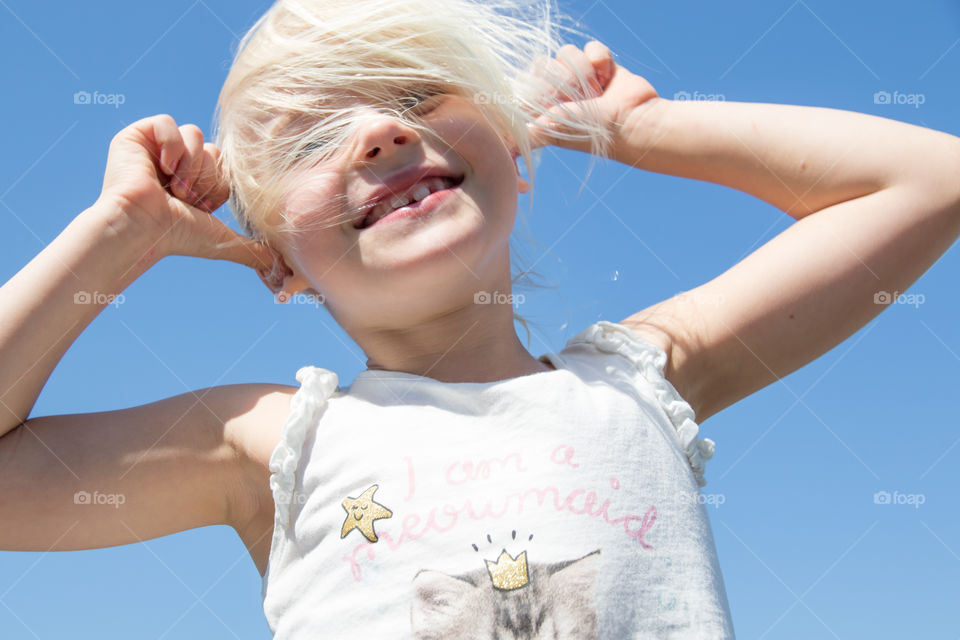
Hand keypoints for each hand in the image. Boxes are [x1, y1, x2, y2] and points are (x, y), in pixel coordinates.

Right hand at [97, 114, 275, 270]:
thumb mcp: (222, 241)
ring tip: (172, 186)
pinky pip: (168, 122)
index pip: (225, 165)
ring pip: (195, 134)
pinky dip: (170, 145)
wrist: (142, 226)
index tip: (201, 206)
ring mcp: (158, 148)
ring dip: (188, 164)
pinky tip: (160, 167)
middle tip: (184, 197)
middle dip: (203, 176)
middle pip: (213, 149)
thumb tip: (283, 271)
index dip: (217, 184)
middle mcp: (178, 163)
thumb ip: (253, 251)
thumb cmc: (176, 236)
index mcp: (196, 181)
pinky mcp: (139, 135)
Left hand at [523, 41, 658, 154]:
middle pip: (544, 63)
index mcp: (545, 105)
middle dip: (561, 78)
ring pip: (566, 52)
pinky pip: (589, 47)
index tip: (550, 102)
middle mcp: (560, 90)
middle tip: (576, 98)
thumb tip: (505, 148)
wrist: (630, 121)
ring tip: (596, 90)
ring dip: (582, 70)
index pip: (526, 80)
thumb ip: (530, 135)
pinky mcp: (601, 64)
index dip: (536, 85)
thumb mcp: (553, 133)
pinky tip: (607, 76)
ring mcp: (580, 76)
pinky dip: (599, 59)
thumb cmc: (591, 132)